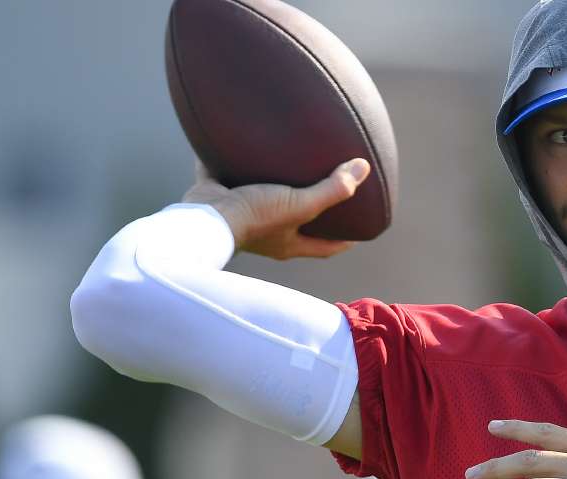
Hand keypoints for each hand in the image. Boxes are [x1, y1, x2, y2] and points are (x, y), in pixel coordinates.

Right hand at [182, 158, 369, 259]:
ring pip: (264, 202)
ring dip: (275, 188)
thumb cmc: (254, 217)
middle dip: (311, 213)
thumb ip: (332, 189)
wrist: (203, 217)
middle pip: (297, 225)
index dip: (344, 240)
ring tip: (288, 166)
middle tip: (327, 193)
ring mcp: (242, 218)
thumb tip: (363, 168)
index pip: (325, 247)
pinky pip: (229, 178)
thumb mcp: (300, 204)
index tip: (360, 230)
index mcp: (288, 242)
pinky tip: (241, 144)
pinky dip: (234, 164)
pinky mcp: (220, 198)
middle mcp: (267, 234)